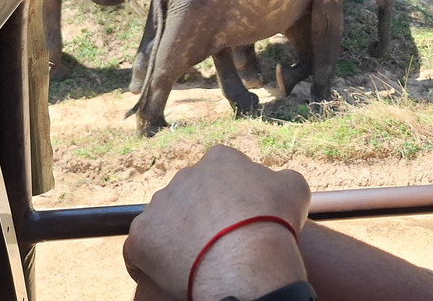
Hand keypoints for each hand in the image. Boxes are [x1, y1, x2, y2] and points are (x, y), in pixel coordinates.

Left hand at [124, 145, 310, 300]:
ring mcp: (159, 205)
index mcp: (219, 159)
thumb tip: (273, 181)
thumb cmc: (274, 224)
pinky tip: (169, 274)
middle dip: (202, 215)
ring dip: (177, 236)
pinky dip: (150, 261)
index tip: (240, 219)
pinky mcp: (141, 236)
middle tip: (219, 242)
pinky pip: (139, 248)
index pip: (221, 173)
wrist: (247, 261)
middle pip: (191, 194)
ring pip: (166, 219)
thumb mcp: (294, 188)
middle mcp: (184, 175)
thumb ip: (279, 177)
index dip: (232, 198)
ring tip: (197, 260)